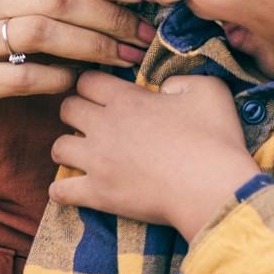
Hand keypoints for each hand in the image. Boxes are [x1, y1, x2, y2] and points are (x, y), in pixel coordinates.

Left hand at [49, 72, 259, 238]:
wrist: (212, 188)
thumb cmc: (214, 138)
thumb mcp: (209, 90)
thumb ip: (180, 79)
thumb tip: (163, 88)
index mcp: (128, 98)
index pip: (88, 79)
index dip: (93, 83)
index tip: (103, 93)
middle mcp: (105, 125)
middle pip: (67, 108)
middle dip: (76, 111)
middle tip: (92, 121)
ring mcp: (97, 161)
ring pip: (58, 147)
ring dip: (68, 148)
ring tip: (84, 154)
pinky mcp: (98, 194)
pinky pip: (60, 191)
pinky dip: (62, 190)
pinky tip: (74, 188)